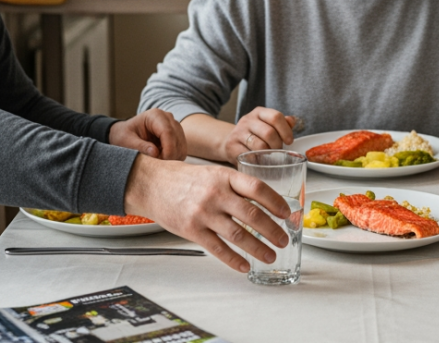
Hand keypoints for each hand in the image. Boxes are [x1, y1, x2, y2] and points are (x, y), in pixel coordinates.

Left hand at [109, 109, 185, 160]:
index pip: (168, 131)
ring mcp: (174, 126)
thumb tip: (155, 153)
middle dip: (170, 155)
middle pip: (177, 138)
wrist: (125, 133)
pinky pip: (181, 149)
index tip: (162, 162)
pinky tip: (162, 159)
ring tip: (158, 162)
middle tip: (157, 165)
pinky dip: (174, 157)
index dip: (168, 149)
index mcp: (155, 115)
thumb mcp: (126, 141)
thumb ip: (140, 146)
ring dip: (173, 157)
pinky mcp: (177, 135)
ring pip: (181, 145)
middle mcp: (167, 118)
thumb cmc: (124, 135)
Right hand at [123, 155, 291, 272]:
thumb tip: (263, 204)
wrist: (151, 184)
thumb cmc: (184, 179)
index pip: (257, 188)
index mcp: (224, 177)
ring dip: (258, 248)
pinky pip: (217, 248)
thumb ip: (235, 186)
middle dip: (272, 230)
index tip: (286, 213)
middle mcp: (216, 194)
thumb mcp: (213, 174)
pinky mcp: (191, 230)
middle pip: (252, 214)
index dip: (275, 202)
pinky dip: (233, 259)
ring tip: (270, 256)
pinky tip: (244, 265)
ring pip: (238, 235)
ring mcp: (203, 213)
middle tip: (283, 239)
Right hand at [223, 107, 296, 162]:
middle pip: (269, 132)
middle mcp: (247, 120)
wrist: (232, 141)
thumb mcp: (268, 124)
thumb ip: (282, 123)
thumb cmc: (255, 134)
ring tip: (269, 156)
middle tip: (278, 151)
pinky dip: (257, 160)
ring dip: (268, 154)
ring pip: (260, 145)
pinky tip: (259, 160)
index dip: (286, 130)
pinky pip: (249, 156)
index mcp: (259, 112)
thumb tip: (292, 121)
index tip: (289, 141)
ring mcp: (238, 133)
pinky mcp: (231, 146)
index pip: (276, 117)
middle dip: (277, 145)